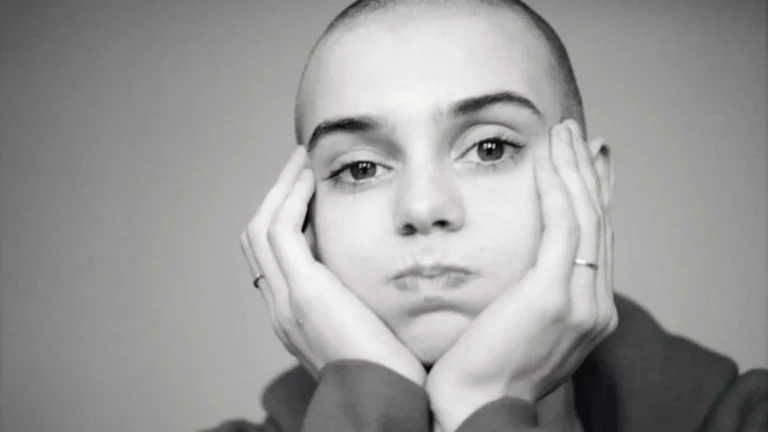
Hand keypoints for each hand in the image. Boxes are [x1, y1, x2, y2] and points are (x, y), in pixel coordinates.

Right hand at [239, 146, 425, 384]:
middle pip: (256, 238)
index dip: (283, 218)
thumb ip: (358, 300)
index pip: (272, 256)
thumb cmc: (389, 372)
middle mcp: (280, 307)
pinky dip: (291, 199)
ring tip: (301, 160)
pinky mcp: (304, 292)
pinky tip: (309, 178)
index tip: (307, 191)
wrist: (385, 403)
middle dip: (275, 197)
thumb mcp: (368, 328)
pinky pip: (281, 231)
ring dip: (280, 189)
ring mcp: (286, 301)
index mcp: (293, 316)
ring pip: (261, 229)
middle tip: (298, 166)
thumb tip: (374, 270)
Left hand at [425, 120, 616, 431]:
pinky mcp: (552, 296)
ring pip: (585, 218)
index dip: (594, 196)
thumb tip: (520, 266)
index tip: (588, 163)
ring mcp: (579, 301)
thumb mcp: (519, 327)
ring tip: (563, 133)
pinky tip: (546, 161)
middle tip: (577, 135)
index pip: (596, 240)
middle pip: (598, 222)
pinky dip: (556, 190)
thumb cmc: (485, 371)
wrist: (478, 409)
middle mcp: (595, 305)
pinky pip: (560, 228)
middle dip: (587, 173)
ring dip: (574, 169)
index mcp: (589, 312)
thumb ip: (531, 294)